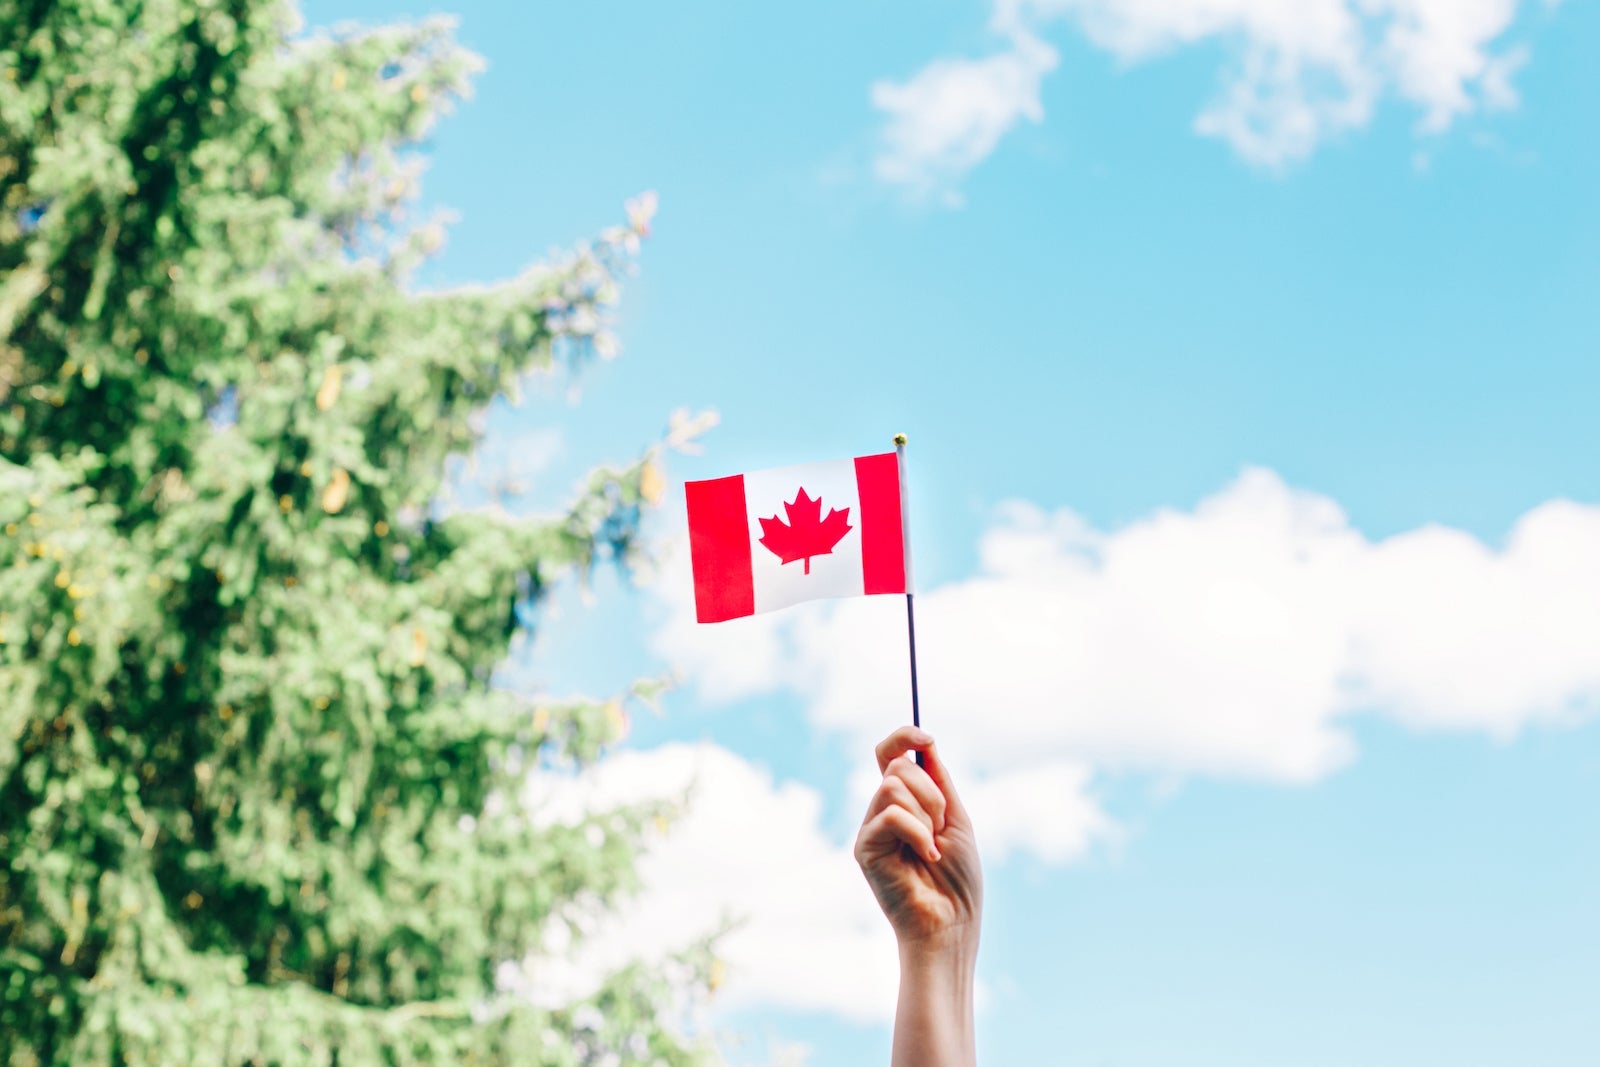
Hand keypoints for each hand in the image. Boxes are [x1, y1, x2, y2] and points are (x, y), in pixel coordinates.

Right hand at [854, 726, 981, 951]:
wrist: (952, 924)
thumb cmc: (958, 881)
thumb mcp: (956, 820)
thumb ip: (939, 782)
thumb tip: (925, 743)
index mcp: (905, 804)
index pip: (889, 756)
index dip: (902, 737)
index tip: (926, 737)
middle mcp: (883, 813)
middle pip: (897, 767)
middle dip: (931, 792)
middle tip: (942, 827)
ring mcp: (871, 830)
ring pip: (893, 786)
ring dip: (927, 814)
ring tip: (934, 847)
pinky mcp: (864, 848)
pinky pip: (892, 815)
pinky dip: (918, 832)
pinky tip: (927, 856)